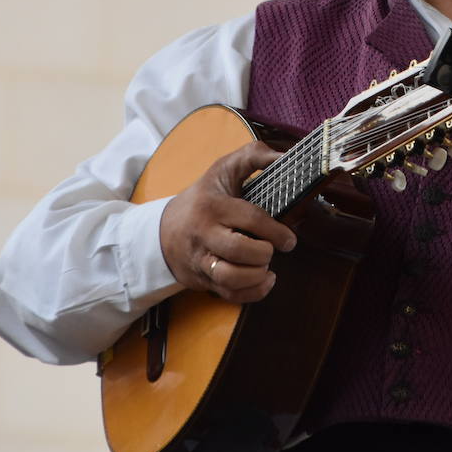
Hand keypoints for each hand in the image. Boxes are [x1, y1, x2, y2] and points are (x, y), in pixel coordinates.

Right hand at [159, 140, 296, 302]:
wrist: (162, 230)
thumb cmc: (203, 197)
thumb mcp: (223, 169)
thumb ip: (254, 156)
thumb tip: (285, 156)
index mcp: (213, 206)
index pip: (250, 219)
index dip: (275, 231)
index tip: (289, 239)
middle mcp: (205, 234)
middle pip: (239, 250)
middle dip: (264, 253)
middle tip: (272, 249)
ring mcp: (201, 259)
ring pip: (230, 277)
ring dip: (256, 275)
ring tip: (266, 265)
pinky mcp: (202, 279)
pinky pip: (228, 295)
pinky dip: (252, 293)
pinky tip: (263, 280)